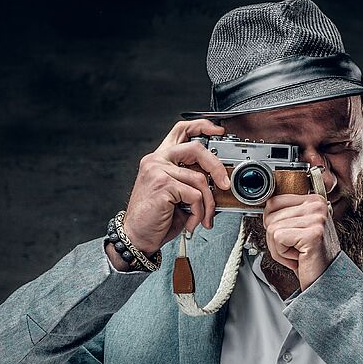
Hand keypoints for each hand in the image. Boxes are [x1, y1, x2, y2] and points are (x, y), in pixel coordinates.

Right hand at [121, 120, 231, 254]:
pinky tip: (192, 222)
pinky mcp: (163, 185)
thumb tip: (219, 182)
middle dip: (217, 167)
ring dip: (208, 204)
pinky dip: (199, 212)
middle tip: (225, 185)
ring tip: (203, 217)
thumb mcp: (177, 196)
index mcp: (160, 159)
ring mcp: (158, 171)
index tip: (218, 131)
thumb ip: (192, 182)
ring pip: (200, 179)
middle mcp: (157, 160)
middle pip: (196, 148)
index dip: (202, 126)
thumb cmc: (156, 219)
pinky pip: (195, 196)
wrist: (137, 237)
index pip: (181, 130)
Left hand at [262, 193, 340, 290]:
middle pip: (270, 216)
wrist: (324, 280)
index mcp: (314, 200)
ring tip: (297, 254)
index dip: (273, 225)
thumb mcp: (296, 229)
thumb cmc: (308, 257)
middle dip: (275, 239)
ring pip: (272, 228)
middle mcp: (318, 205)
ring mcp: (317, 218)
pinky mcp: (313, 234)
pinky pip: (278, 238)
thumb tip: (264, 208)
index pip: (273, 202)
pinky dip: (282, 254)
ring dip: (279, 249)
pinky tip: (298, 258)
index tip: (290, 238)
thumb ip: (284, 214)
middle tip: (294, 250)